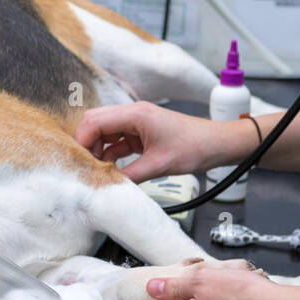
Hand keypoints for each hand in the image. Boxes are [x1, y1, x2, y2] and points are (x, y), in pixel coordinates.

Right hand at [73, 101, 220, 182]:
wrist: (219, 144)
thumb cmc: (195, 147)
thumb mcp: (159, 165)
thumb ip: (130, 175)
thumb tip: (106, 186)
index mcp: (135, 114)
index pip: (94, 122)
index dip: (82, 141)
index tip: (80, 162)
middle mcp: (132, 113)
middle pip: (94, 122)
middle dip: (86, 143)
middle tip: (84, 165)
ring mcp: (136, 122)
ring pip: (104, 131)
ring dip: (97, 148)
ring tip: (96, 169)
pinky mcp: (140, 132)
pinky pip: (116, 139)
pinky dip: (110, 152)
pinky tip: (109, 168)